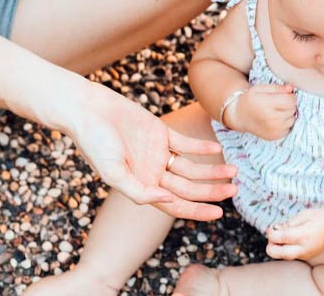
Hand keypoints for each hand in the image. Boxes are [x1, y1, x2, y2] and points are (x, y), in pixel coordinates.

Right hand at [68, 83, 237, 220]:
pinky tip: (217, 148)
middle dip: (211, 191)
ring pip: (191, 167)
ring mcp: (157, 153)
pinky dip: (201, 146)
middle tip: (234, 190)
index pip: (176, 205)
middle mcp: (152, 173)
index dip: (197, 211)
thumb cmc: (94, 142)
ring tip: (234, 171)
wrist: (88, 110)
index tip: (219, 214)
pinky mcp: (160, 132)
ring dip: (212, 169)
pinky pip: (185, 143)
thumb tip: (167, 202)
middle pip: (189, 187)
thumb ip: (138, 191)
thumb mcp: (113, 172)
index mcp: (141, 187)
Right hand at [226, 83, 296, 139]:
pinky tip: (276, 120)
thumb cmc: (251, 100)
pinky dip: (285, 123)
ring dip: (288, 114)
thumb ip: (277, 88)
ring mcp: (273, 130)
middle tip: (279, 103)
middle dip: (289, 104)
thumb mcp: (260, 88)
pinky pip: (288, 128)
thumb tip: (291, 88)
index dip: (290, 96)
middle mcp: (271, 119)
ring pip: (292, 119)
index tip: (285, 95)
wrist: (240, 116)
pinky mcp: (275, 137)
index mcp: (267, 105)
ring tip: (277, 111)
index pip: (291, 100)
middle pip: (292, 109)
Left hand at [266, 207, 323, 259]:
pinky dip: (285, 249)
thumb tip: (272, 230)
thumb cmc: (317, 218)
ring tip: (283, 237)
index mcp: (302, 235)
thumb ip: (287, 224)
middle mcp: (303, 248)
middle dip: (270, 245)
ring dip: (277, 248)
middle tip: (274, 236)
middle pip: (277, 253)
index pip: (279, 238)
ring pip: (282, 256)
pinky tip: (290, 240)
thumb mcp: (302, 215)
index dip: (271, 234)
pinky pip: (290, 255)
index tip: (271, 228)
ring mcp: (304, 255)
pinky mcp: (305, 257)